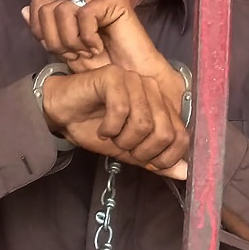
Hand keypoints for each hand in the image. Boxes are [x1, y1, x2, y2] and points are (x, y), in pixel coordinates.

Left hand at [22, 0, 184, 109]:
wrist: (131, 81)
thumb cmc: (103, 69)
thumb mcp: (66, 52)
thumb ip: (46, 33)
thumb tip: (24, 10)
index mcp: (71, 8)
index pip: (39, 6)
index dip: (43, 33)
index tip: (63, 52)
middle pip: (47, 9)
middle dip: (57, 39)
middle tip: (78, 54)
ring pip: (63, 10)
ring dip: (72, 40)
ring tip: (89, 52)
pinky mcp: (114, 0)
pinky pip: (84, 13)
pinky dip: (87, 36)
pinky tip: (99, 47)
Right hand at [41, 65, 187, 179]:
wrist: (63, 113)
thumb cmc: (96, 128)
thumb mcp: (130, 151)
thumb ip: (156, 161)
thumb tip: (184, 173)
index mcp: (162, 105)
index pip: (181, 137)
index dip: (164, 158)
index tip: (142, 160)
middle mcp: (153, 89)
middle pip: (164, 132)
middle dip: (141, 151)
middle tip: (123, 147)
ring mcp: (134, 80)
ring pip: (143, 123)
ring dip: (123, 139)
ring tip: (111, 135)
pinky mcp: (114, 76)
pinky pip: (121, 109)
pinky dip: (109, 128)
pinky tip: (101, 127)